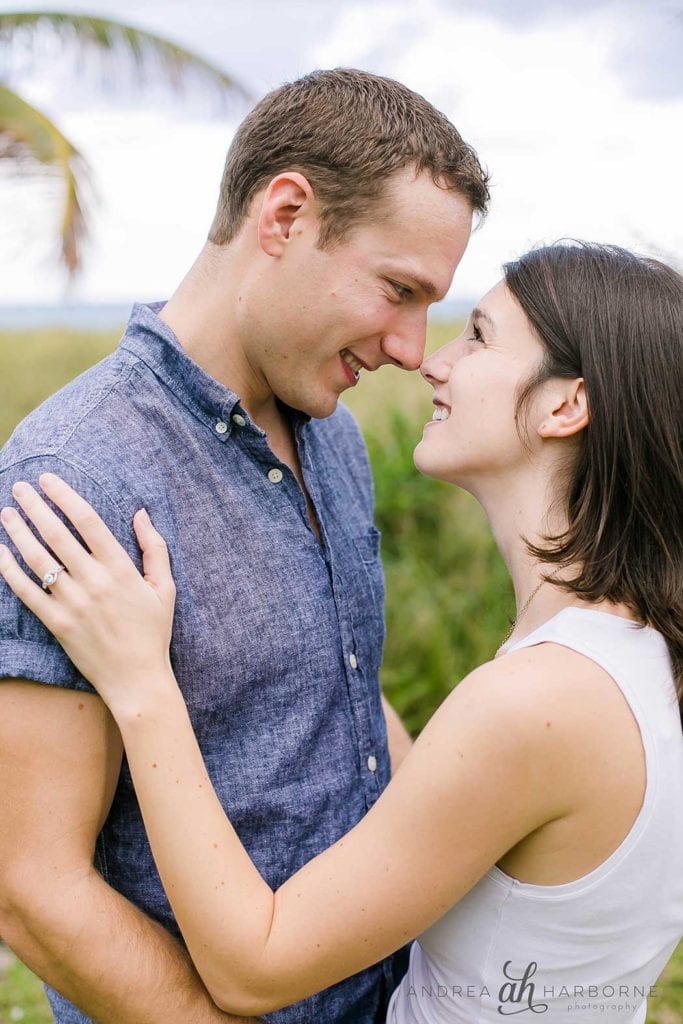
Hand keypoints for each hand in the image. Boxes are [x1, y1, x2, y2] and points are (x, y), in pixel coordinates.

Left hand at [0, 473, 176, 713]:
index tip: (48, 480)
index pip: (87, 521)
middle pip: (56, 533)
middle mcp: (94, 582)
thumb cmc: (153, 631)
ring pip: (38, 558)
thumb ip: (154, 547)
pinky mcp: (57, 624)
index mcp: (120, 568)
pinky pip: (27, 592)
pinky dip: (10, 570)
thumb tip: (141, 513)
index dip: (64, 496)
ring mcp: (73, 603)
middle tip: (19, 487)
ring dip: (18, 531)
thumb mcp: (164, 587)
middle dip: (34, 506)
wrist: (137, 679)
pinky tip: (0, 552)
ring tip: (7, 513)